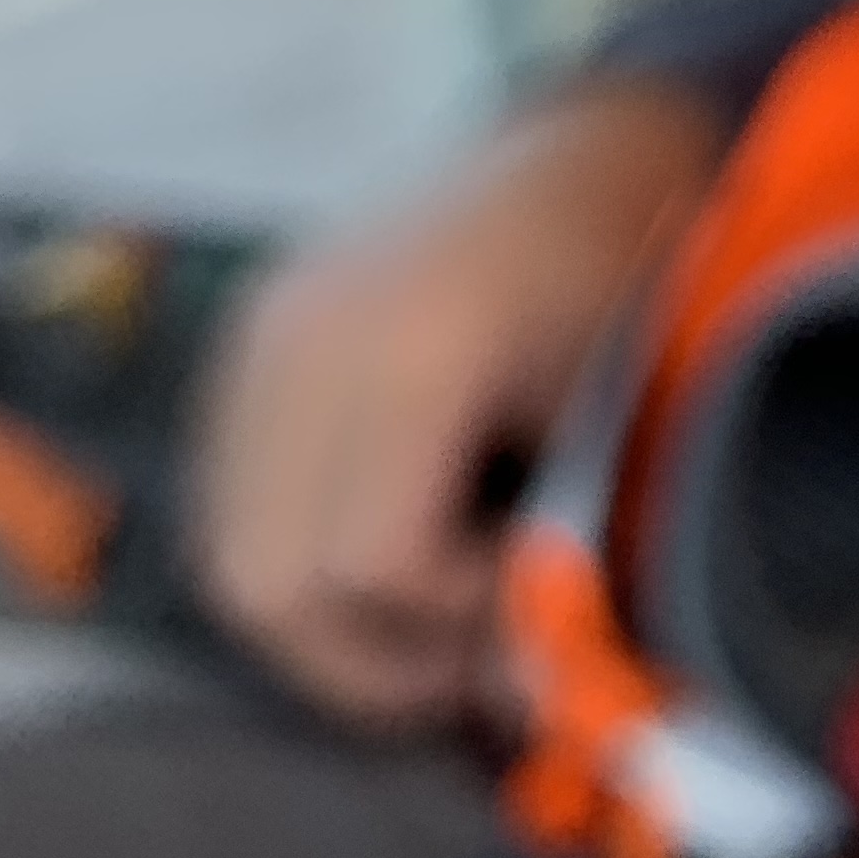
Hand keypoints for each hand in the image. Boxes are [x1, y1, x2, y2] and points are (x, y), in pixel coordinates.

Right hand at [194, 78, 718, 731]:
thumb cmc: (627, 276)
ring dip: (325, 625)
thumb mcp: (621, 413)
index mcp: (416, 342)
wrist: (583, 152)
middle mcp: (307, 340)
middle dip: (369, 658)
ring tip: (431, 620)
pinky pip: (231, 505)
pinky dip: (298, 559)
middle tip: (466, 664)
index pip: (372, 560)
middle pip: (271, 581)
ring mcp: (258, 340)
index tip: (527, 605)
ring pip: (233, 561)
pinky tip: (388, 557)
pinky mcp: (241, 348)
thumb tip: (525, 705)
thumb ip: (562, 553)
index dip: (452, 620)